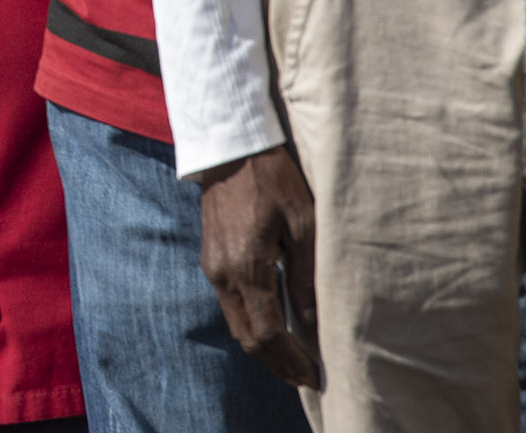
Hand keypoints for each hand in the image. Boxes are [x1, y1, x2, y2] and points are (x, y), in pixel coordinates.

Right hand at [196, 145, 318, 387]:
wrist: (232, 149)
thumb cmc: (274, 180)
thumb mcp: (303, 225)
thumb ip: (305, 277)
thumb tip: (312, 322)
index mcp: (246, 267)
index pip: (267, 333)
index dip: (291, 361)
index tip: (315, 376)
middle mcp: (222, 273)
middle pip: (247, 337)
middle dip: (277, 362)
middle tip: (307, 376)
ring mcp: (212, 266)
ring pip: (236, 323)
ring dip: (263, 345)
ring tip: (294, 357)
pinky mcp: (210, 258)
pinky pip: (230, 304)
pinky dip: (251, 323)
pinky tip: (273, 324)